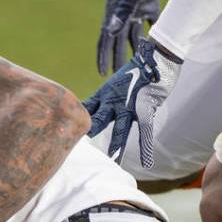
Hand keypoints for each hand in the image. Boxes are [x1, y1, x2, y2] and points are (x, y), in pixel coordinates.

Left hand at [83, 38, 180, 169]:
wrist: (156, 57)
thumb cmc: (137, 70)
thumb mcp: (115, 82)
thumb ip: (106, 95)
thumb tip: (93, 104)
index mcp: (105, 94)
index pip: (87, 108)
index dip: (77, 119)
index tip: (65, 131)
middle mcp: (114, 101)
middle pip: (98, 120)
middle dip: (88, 133)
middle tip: (77, 148)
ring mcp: (129, 106)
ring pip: (119, 129)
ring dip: (115, 145)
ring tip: (112, 160)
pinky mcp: (145, 109)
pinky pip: (146, 132)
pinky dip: (146, 148)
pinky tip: (146, 163)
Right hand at [96, 0, 172, 75]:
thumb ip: (122, 12)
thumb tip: (110, 32)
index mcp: (113, 11)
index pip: (105, 39)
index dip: (103, 57)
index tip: (103, 74)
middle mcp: (122, 13)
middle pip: (119, 41)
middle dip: (118, 59)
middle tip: (119, 78)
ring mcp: (136, 10)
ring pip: (133, 36)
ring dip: (134, 51)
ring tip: (136, 67)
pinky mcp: (149, 5)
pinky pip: (150, 25)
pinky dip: (152, 35)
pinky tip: (156, 48)